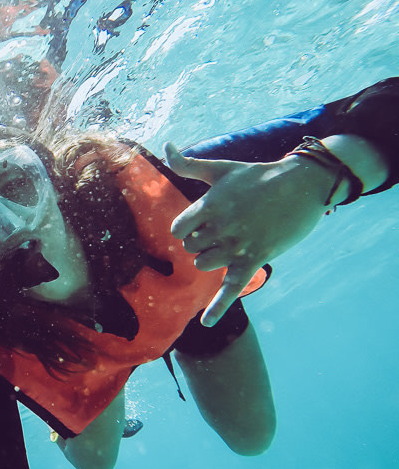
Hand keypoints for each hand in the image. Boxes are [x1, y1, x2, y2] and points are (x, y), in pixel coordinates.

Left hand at [165, 142, 334, 325]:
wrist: (300, 186)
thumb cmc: (257, 176)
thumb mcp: (221, 168)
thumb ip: (188, 164)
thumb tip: (167, 145)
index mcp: (210, 206)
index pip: (178, 230)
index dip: (185, 228)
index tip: (198, 222)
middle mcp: (222, 228)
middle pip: (190, 248)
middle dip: (199, 241)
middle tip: (220, 229)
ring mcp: (238, 245)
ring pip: (205, 264)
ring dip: (211, 258)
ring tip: (228, 243)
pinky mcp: (255, 259)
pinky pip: (231, 288)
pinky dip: (218, 307)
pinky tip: (206, 323)